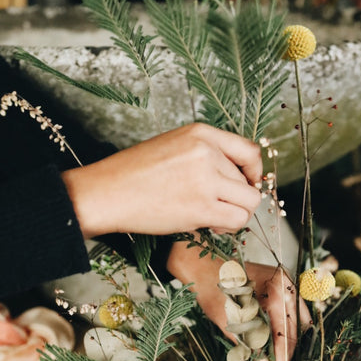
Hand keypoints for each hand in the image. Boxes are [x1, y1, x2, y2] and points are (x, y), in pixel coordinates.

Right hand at [62, 123, 262, 237]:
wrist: (107, 193)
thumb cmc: (133, 174)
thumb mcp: (173, 146)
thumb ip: (205, 154)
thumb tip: (236, 176)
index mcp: (200, 133)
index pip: (248, 150)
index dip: (253, 171)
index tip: (246, 183)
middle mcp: (207, 152)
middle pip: (248, 180)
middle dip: (236, 198)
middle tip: (215, 206)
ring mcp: (206, 179)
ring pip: (249, 202)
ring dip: (236, 213)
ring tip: (214, 217)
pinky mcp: (202, 207)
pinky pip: (237, 219)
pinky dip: (228, 226)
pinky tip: (209, 225)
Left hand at [167, 241, 310, 360]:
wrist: (202, 266)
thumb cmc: (212, 290)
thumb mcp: (229, 323)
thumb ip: (250, 349)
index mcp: (275, 289)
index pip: (285, 334)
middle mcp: (287, 285)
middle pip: (294, 330)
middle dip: (286, 356)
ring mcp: (287, 284)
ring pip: (295, 324)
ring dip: (286, 346)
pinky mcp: (282, 288)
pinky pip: (290, 315)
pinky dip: (283, 332)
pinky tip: (275, 348)